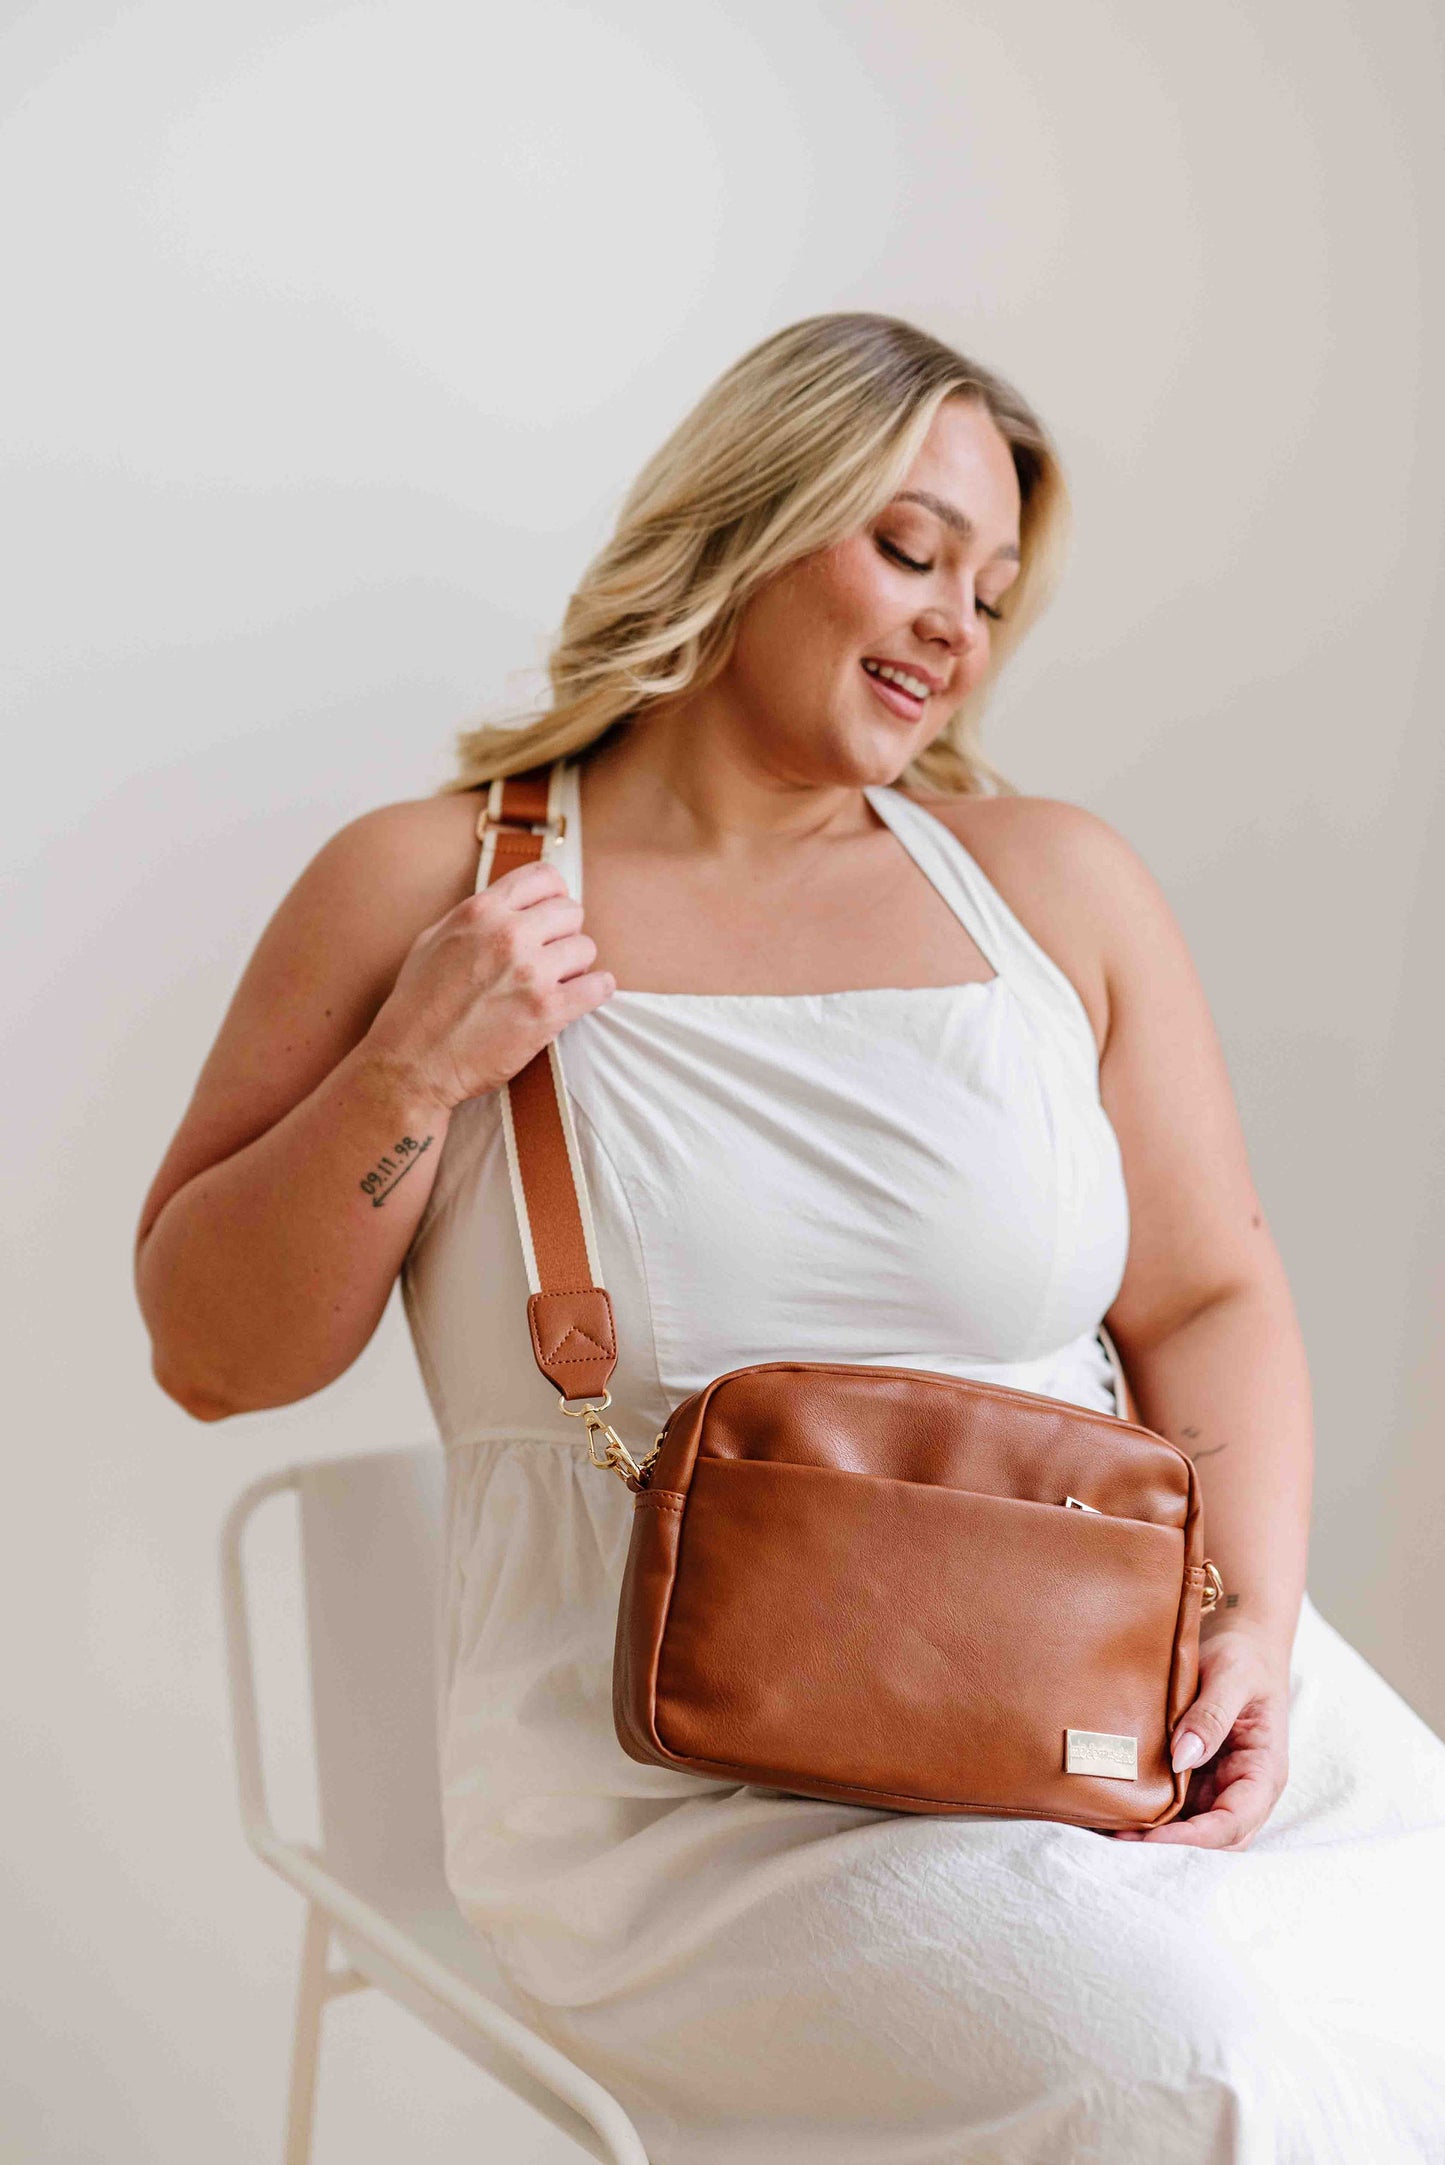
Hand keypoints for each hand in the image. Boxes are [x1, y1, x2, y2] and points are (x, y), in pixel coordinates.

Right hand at [364, 858, 614, 1110]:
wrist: (412, 1062)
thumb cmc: (417, 1004)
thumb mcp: (434, 940)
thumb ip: (474, 917)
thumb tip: (506, 905)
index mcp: (481, 911)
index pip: (544, 878)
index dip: (553, 897)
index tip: (550, 918)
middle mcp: (509, 934)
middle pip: (571, 912)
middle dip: (564, 934)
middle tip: (550, 958)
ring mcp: (531, 972)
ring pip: (586, 948)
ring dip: (576, 966)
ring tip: (555, 983)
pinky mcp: (548, 1010)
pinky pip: (599, 986)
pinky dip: (596, 991)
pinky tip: (580, 998)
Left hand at [1111, 1624, 1289, 1849]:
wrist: (1241, 1636)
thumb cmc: (1244, 1654)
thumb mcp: (1232, 1676)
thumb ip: (1211, 1715)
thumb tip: (1182, 1758)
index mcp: (1263, 1772)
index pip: (1233, 1824)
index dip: (1194, 1838)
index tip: (1152, 1836)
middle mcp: (1243, 1787)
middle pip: (1213, 1838)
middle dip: (1170, 1844)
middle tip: (1118, 1837)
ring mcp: (1220, 1782)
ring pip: (1191, 1826)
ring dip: (1156, 1833)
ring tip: (1108, 1828)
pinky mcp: (1197, 1772)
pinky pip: (1176, 1802)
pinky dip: (1150, 1811)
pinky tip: (1116, 1805)